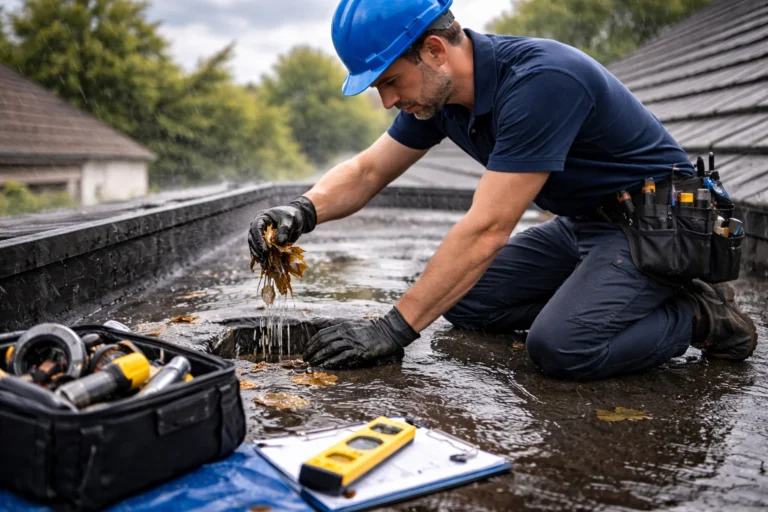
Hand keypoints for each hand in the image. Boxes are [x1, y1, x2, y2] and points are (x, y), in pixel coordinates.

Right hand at [248, 196, 316, 264]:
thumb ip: (285, 230)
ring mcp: (259, 235)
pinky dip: (262, 257)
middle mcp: (258, 226)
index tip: (265, 250)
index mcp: (262, 217)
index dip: (259, 239)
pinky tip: (265, 264)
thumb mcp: (291, 220)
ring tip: (264, 264)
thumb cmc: (292, 217)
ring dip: (258, 255)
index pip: (256, 228)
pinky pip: (259, 250)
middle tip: (265, 259)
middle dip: (258, 249)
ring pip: (254, 246)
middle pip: (252, 238)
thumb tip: (279, 242)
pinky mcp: (263, 242)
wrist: (295, 222)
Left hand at [303, 307, 419, 368]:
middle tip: (306, 359)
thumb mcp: (355, 325)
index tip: (307, 350)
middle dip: (312, 350)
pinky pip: (343, 356)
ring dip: (319, 356)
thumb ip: (343, 330)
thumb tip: (330, 337)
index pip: (322, 334)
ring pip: (330, 348)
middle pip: (323, 341)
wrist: (389, 332)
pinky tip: (326, 365)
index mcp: (343, 326)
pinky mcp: (360, 350)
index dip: (312, 342)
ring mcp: (353, 341)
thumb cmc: (373, 330)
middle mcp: (346, 332)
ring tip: (312, 363)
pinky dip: (333, 361)